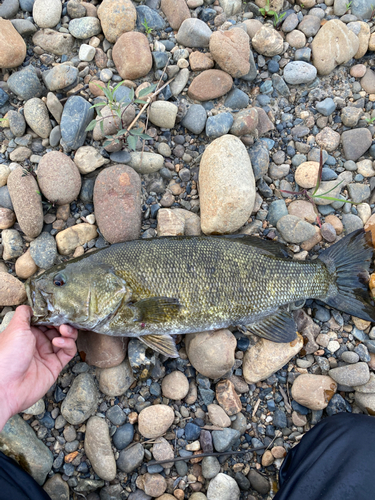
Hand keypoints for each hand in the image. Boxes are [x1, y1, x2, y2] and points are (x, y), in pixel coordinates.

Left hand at [0, 305, 76, 429]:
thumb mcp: (15, 327)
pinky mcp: (55, 366)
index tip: (58, 310)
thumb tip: (32, 304)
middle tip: (64, 320)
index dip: (53, 314)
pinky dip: (68, 344)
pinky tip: (59, 341)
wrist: (5, 387)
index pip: (46, 319)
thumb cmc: (6, 356)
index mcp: (27, 333)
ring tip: (64, 330)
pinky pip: (68, 351)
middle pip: (58, 328)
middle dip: (63, 322)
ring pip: (66, 338)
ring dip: (68, 332)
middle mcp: (38, 342)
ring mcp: (47, 354)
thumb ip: (25, 313)